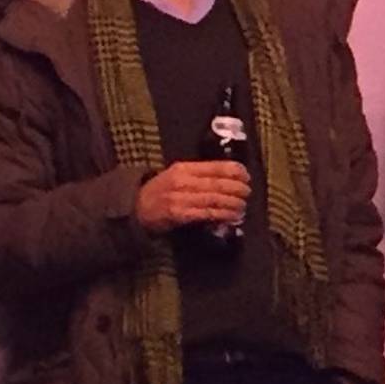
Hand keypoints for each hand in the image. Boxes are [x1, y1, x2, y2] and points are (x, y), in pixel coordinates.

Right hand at [136, 159, 252, 231]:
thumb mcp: (177, 174)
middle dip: (237, 189)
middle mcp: (183, 181)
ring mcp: (180, 198)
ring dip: (233, 204)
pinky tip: (232, 217)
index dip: (235, 171)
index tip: (246, 176)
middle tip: (247, 193)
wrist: (137, 207)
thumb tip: (229, 178)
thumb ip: (199, 174)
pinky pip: (206, 214)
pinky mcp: (179, 214)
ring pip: (214, 199)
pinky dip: (222, 215)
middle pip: (217, 183)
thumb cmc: (162, 190)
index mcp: (185, 168)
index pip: (215, 166)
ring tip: (243, 207)